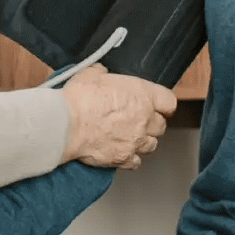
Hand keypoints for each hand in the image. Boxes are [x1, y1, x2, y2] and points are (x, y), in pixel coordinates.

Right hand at [60, 64, 174, 168]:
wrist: (65, 124)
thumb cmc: (78, 99)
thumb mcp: (91, 74)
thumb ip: (102, 73)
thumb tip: (100, 72)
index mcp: (143, 95)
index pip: (169, 102)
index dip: (163, 105)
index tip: (159, 106)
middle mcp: (144, 119)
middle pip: (161, 126)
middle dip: (151, 124)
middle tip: (138, 122)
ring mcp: (135, 141)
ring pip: (151, 145)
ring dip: (142, 142)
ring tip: (129, 138)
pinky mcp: (123, 158)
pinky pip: (135, 163)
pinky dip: (130, 159)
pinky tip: (121, 153)